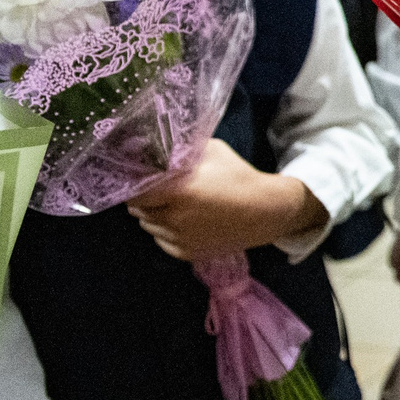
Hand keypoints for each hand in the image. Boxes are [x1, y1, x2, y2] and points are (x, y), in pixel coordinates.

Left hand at [128, 139, 324, 260]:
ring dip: (154, 215)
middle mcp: (173, 220)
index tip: (141, 178)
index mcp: (178, 192)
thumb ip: (181, 150)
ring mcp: (178, 240)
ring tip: (175, 205)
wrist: (266, 212)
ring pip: (148, 226)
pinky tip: (184, 220)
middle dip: (145, 199)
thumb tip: (153, 145)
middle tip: (159, 190)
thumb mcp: (212, 152)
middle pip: (137, 210)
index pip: (133, 193)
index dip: (134, 185)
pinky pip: (161, 240)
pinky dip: (165, 231)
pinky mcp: (185, 254)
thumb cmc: (238, 177)